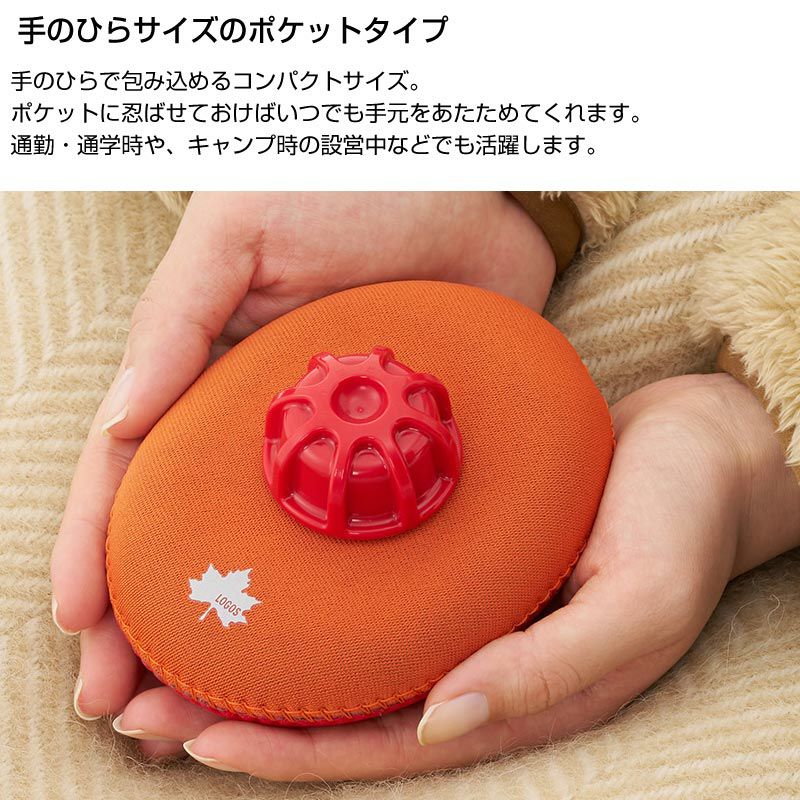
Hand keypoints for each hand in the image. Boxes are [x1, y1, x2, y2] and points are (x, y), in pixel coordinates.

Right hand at [49, 192, 554, 742]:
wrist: (472, 184)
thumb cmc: (348, 185)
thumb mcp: (242, 233)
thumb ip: (178, 320)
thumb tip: (120, 423)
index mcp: (215, 374)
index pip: (141, 474)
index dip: (105, 550)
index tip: (83, 627)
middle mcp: (270, 422)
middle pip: (205, 534)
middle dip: (164, 621)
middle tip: (138, 707)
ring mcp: (341, 442)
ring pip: (285, 553)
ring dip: (249, 631)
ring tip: (217, 714)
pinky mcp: (412, 448)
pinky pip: (378, 532)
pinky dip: (348, 596)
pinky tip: (329, 653)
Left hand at [110, 372, 799, 777]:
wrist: (705, 445)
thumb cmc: (682, 522)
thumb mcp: (637, 604)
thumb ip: (549, 671)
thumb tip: (438, 719)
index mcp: (510, 688)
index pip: (380, 743)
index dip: (288, 753)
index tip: (198, 741)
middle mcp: (474, 653)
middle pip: (342, 702)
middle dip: (246, 712)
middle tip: (148, 699)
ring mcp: (464, 602)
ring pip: (346, 643)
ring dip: (266, 649)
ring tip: (180, 639)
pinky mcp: (461, 550)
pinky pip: (374, 580)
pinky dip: (314, 585)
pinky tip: (268, 563)